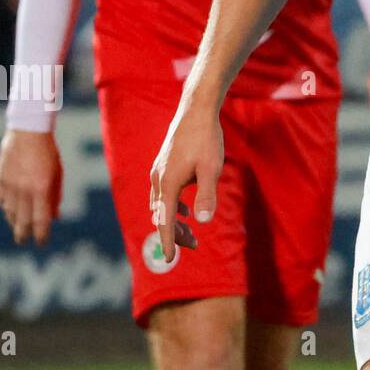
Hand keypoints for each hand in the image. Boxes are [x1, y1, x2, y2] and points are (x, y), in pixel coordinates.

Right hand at [0, 130, 61, 244]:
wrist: (28, 132)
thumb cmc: (48, 153)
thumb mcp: (57, 173)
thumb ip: (55, 196)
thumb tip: (55, 217)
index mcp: (41, 188)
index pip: (40, 220)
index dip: (41, 234)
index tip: (41, 243)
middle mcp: (24, 190)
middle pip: (22, 220)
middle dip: (23, 234)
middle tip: (24, 242)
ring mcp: (9, 185)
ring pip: (10, 212)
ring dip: (14, 222)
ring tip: (18, 228)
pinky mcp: (0, 180)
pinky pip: (2, 200)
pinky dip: (7, 208)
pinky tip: (11, 211)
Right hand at [149, 103, 223, 262]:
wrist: (196, 110)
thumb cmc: (206, 138)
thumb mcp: (211, 168)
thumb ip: (206, 195)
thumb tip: (203, 222)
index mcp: (167, 183)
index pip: (164, 221)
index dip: (167, 241)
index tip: (170, 260)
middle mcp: (158, 179)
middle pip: (161, 215)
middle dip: (173, 233)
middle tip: (192, 245)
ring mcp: (158, 171)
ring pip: (161, 205)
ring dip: (173, 221)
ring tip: (191, 232)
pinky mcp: (163, 165)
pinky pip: (163, 194)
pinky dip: (171, 207)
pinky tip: (186, 210)